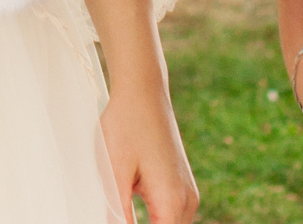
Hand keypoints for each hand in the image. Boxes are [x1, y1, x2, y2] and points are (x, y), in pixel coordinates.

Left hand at [101, 84, 197, 223]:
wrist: (143, 92)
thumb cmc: (127, 125)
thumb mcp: (115, 173)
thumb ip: (118, 213)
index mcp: (172, 203)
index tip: (118, 222)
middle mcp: (187, 202)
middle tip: (116, 218)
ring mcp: (187, 193)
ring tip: (121, 215)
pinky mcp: (181, 186)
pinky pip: (170, 217)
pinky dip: (155, 222)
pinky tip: (129, 217)